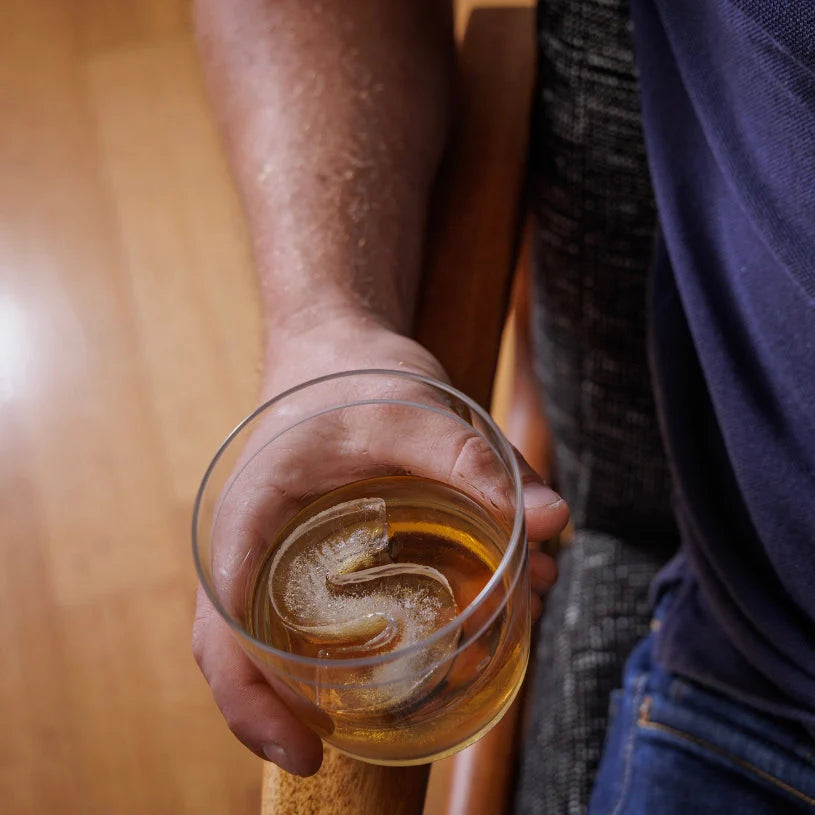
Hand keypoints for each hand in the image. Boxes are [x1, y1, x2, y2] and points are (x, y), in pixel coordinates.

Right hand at [192, 317, 567, 774]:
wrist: (337, 350)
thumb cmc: (356, 375)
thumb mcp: (412, 408)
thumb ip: (477, 462)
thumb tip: (554, 522)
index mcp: (252, 516)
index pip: (220, 625)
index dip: (247, 699)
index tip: (303, 747)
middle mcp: (254, 548)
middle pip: (247, 651)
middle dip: (296, 708)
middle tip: (347, 747)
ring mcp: (283, 554)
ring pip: (293, 639)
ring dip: (355, 675)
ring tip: (451, 672)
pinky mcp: (321, 553)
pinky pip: (332, 612)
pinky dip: (384, 635)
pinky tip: (467, 620)